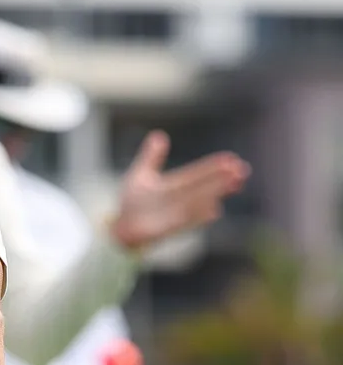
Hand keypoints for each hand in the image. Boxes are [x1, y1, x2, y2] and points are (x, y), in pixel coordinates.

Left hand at [108, 131, 248, 251]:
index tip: (232, 158)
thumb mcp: (141, 174)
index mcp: (175, 184)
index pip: (197, 173)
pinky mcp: (167, 229)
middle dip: (222, 178)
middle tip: (242, 170)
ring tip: (233, 183)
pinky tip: (215, 210)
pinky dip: (199, 216)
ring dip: (215, 193)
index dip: (213, 167)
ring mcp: (175, 214)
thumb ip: (151, 156)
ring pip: (199, 201)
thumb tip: (159, 134)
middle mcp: (179, 199)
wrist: (122, 227)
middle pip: (203, 186)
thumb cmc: (135, 201)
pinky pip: (185, 222)